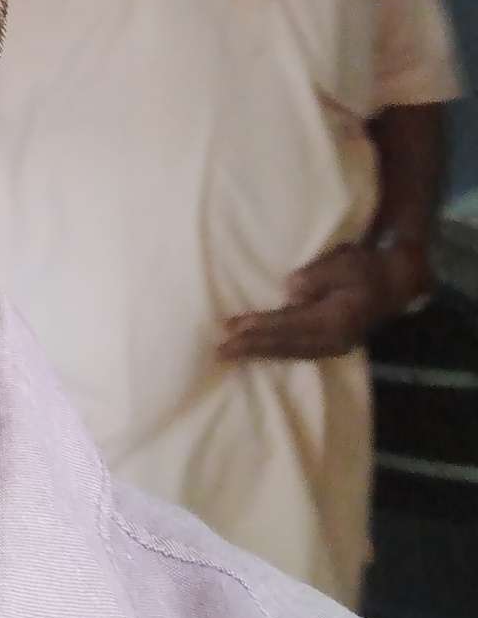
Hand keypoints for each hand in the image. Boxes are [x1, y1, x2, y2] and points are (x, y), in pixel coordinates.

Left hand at [219, 238, 422, 362]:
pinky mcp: (333, 344)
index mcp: (336, 320)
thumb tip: (290, 290)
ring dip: (261, 353)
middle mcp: (334, 340)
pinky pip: (299, 352)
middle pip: (286, 345)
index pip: (289, 325)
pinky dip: (277, 353)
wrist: (397, 282)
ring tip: (232, 354)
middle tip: (220, 351)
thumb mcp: (344, 263)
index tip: (231, 328)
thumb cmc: (367, 267)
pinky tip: (260, 352)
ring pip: (291, 352)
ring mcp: (335, 345)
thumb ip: (317, 276)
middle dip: (252, 347)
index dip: (259, 326)